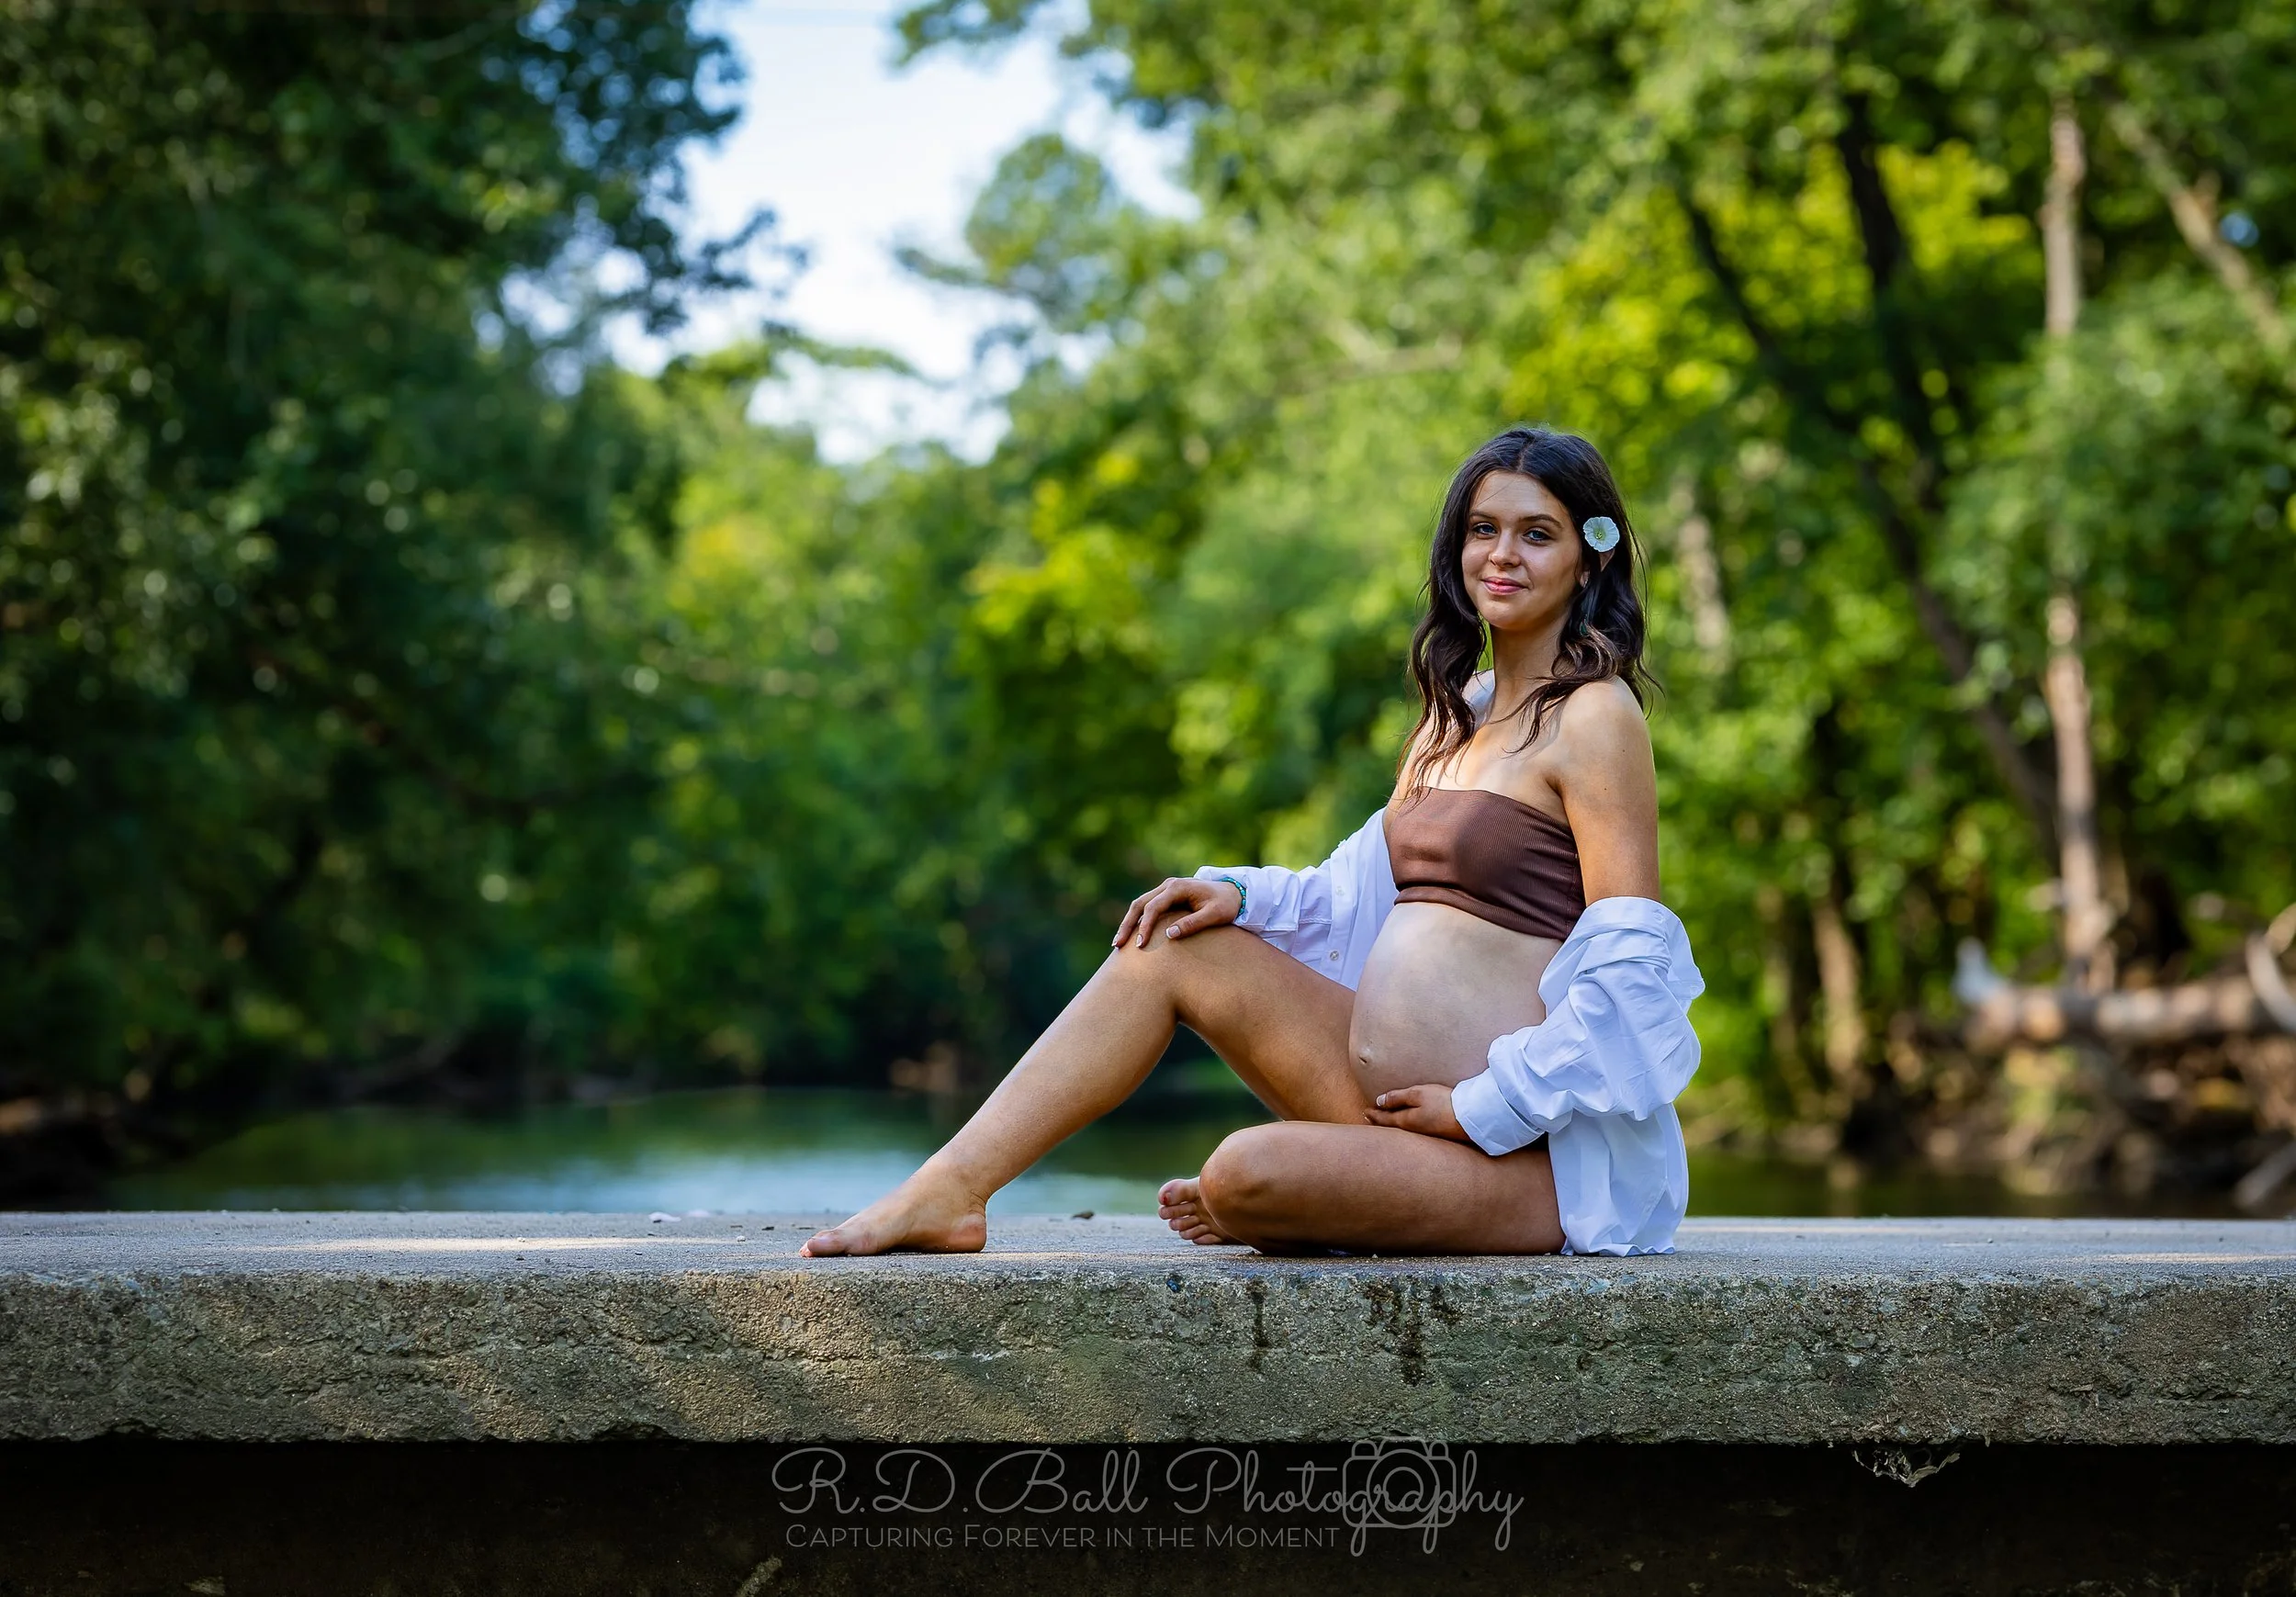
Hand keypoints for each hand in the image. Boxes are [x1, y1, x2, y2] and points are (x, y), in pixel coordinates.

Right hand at [1113, 877, 1241, 947]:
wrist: (1235, 892)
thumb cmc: (1226, 905)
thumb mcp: (1214, 916)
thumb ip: (1193, 924)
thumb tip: (1169, 935)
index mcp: (1178, 888)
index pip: (1153, 907)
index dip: (1145, 926)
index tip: (1140, 945)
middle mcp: (1168, 886)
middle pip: (1139, 904)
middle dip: (1127, 925)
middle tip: (1117, 945)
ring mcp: (1166, 889)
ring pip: (1139, 905)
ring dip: (1128, 923)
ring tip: (1119, 944)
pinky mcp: (1167, 897)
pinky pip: (1147, 907)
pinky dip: (1136, 920)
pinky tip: (1132, 936)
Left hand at [1366, 1083, 1471, 1142]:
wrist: (1473, 1118)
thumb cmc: (1444, 1103)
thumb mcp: (1418, 1094)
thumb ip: (1398, 1097)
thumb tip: (1379, 1101)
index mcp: (1407, 1122)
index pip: (1384, 1119)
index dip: (1373, 1115)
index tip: (1364, 1112)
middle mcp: (1415, 1131)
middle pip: (1392, 1127)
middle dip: (1380, 1122)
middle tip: (1370, 1118)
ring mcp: (1427, 1134)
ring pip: (1404, 1129)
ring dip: (1392, 1124)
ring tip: (1386, 1120)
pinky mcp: (1438, 1133)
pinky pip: (1416, 1129)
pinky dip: (1407, 1125)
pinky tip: (1410, 1123)